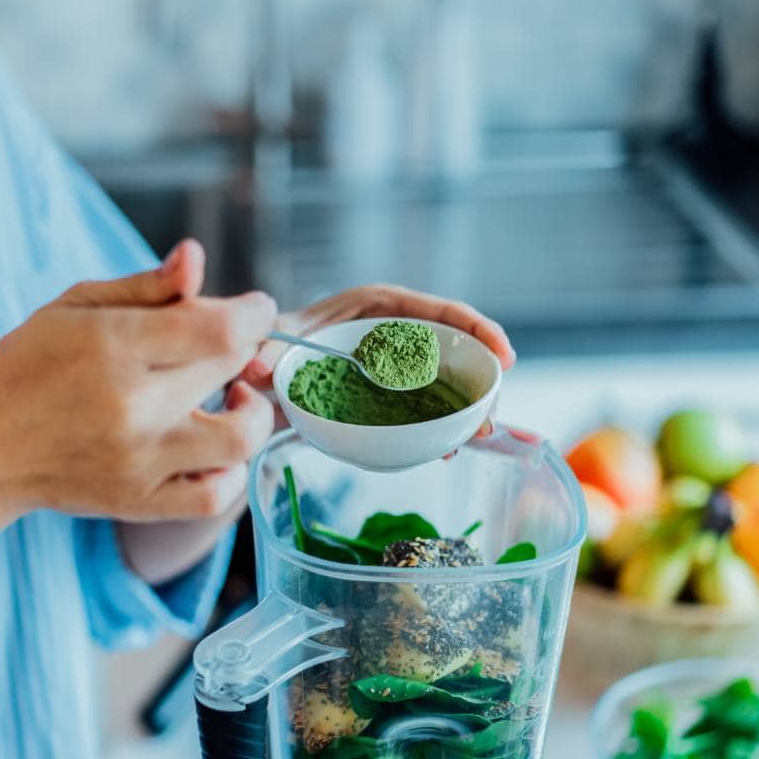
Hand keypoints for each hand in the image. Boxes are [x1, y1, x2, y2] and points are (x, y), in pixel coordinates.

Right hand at [0, 240, 276, 522]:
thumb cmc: (28, 368)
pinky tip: (213, 446)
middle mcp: (132, 406)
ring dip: (252, 412)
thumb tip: (196, 256)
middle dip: (245, 348)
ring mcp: (140, 461)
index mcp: (114, 346)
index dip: (253, 313)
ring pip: (240, 440)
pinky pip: (215, 497)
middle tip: (225, 344)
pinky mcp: (140, 502)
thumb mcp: (74, 307)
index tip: (252, 308)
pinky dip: (231, 471)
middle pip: (232, 369)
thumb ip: (146, 285)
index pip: (221, 328)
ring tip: (232, 396)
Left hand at [237, 284, 513, 436]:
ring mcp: (396, 365)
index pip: (435, 310)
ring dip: (465, 408)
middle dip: (480, 377)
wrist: (259, 378)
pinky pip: (425, 406)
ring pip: (444, 380)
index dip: (476, 328)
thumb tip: (255, 366)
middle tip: (489, 419)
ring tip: (473, 438)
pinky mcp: (391, 394)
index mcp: (374, 306)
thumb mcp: (267, 346)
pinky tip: (444, 452)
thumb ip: (262, 353)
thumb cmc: (268, 347)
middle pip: (451, 346)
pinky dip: (439, 426)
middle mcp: (393, 331)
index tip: (503, 355)